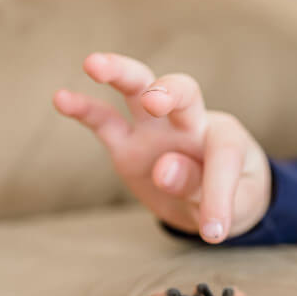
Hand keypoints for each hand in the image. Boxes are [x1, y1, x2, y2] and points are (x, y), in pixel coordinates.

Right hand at [53, 53, 270, 243]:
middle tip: (156, 102)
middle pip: (184, 92)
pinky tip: (60, 98)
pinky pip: (105, 121)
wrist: (216, 199)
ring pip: (140, 89)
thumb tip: (163, 169)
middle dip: (170, 92)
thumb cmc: (235, 195)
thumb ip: (202, 187)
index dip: (218, 193)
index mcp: (226, 138)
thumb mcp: (234, 203)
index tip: (214, 231)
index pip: (221, 156)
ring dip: (120, 73)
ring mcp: (156, 129)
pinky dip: (84, 109)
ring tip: (94, 64)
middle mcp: (191, 123)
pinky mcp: (127, 143)